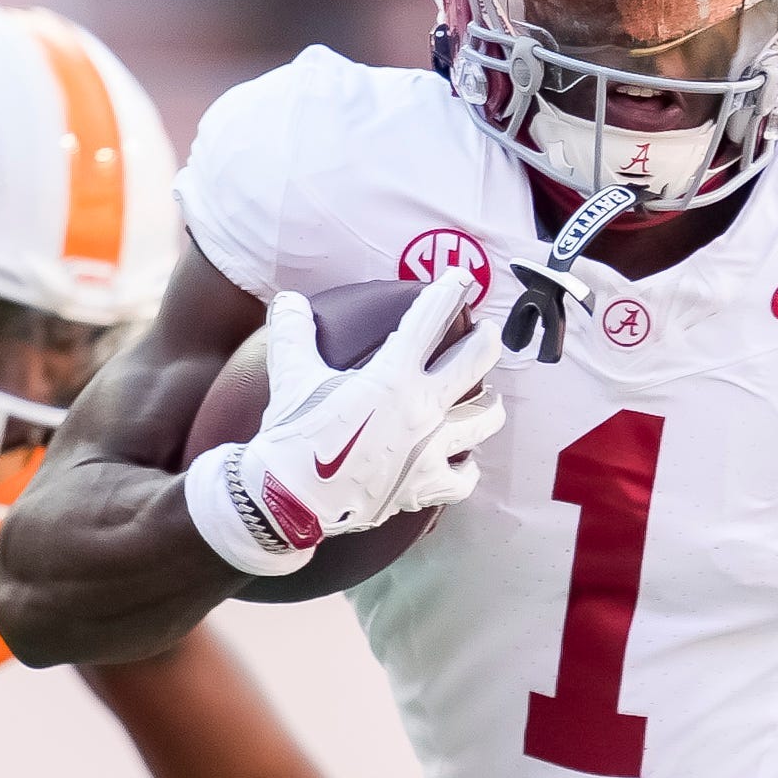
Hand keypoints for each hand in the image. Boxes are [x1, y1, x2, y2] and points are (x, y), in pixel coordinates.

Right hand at [195, 283, 503, 571]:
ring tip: (487, 399)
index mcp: (392, 376)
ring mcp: (431, 450)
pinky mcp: (427, 486)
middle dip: (486, 341)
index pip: (429, 320)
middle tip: (487, 333)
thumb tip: (288, 300)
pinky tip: (465, 462)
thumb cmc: (293, 434)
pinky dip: (468, 468)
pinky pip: (465, 477)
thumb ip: (293, 331)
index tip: (462, 278)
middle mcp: (423, 409)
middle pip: (475, 363)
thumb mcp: (290, 375)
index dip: (449, 292)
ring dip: (488, 405)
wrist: (292, 499)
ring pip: (483, 420)